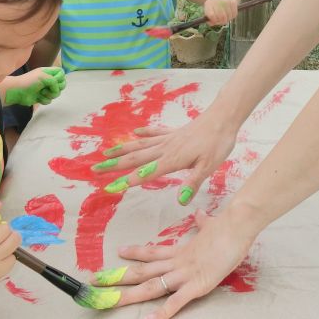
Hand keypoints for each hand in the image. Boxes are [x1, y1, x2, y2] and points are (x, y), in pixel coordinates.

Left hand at [4, 67, 66, 106]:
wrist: (17, 91)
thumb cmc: (29, 81)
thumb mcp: (43, 77)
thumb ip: (54, 81)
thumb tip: (57, 90)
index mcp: (48, 73)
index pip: (61, 73)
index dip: (61, 77)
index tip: (55, 81)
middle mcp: (48, 80)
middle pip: (61, 84)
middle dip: (56, 88)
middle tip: (49, 88)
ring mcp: (46, 89)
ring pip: (56, 94)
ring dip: (49, 95)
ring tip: (41, 93)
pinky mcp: (42, 98)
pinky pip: (49, 100)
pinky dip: (44, 100)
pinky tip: (38, 98)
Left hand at [95, 207, 256, 316]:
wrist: (238, 224)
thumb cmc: (228, 226)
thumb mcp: (211, 225)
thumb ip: (203, 223)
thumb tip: (199, 215)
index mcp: (182, 251)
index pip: (153, 252)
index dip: (136, 253)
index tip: (119, 252)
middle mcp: (178, 263)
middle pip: (143, 272)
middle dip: (119, 278)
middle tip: (96, 280)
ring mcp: (186, 274)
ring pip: (152, 286)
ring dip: (130, 295)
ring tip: (110, 301)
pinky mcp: (198, 285)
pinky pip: (177, 301)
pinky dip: (164, 311)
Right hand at [97, 108, 238, 205]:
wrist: (224, 118)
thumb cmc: (218, 143)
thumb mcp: (209, 166)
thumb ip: (193, 183)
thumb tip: (180, 201)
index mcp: (172, 160)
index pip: (145, 174)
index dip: (127, 182)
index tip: (109, 188)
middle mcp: (165, 148)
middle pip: (135, 157)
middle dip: (114, 165)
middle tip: (95, 169)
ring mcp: (169, 138)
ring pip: (140, 144)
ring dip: (122, 149)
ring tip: (106, 152)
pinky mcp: (175, 131)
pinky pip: (155, 132)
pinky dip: (144, 132)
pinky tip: (135, 131)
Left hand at [202, 0, 238, 26]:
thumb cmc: (214, 5)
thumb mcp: (209, 10)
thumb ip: (209, 18)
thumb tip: (212, 23)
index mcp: (209, 4)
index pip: (211, 15)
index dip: (214, 20)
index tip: (214, 21)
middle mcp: (217, 1)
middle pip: (221, 17)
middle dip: (221, 22)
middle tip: (220, 21)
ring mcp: (226, 1)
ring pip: (228, 17)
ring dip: (227, 19)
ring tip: (224, 16)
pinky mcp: (233, 2)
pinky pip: (234, 15)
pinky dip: (231, 16)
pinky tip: (229, 13)